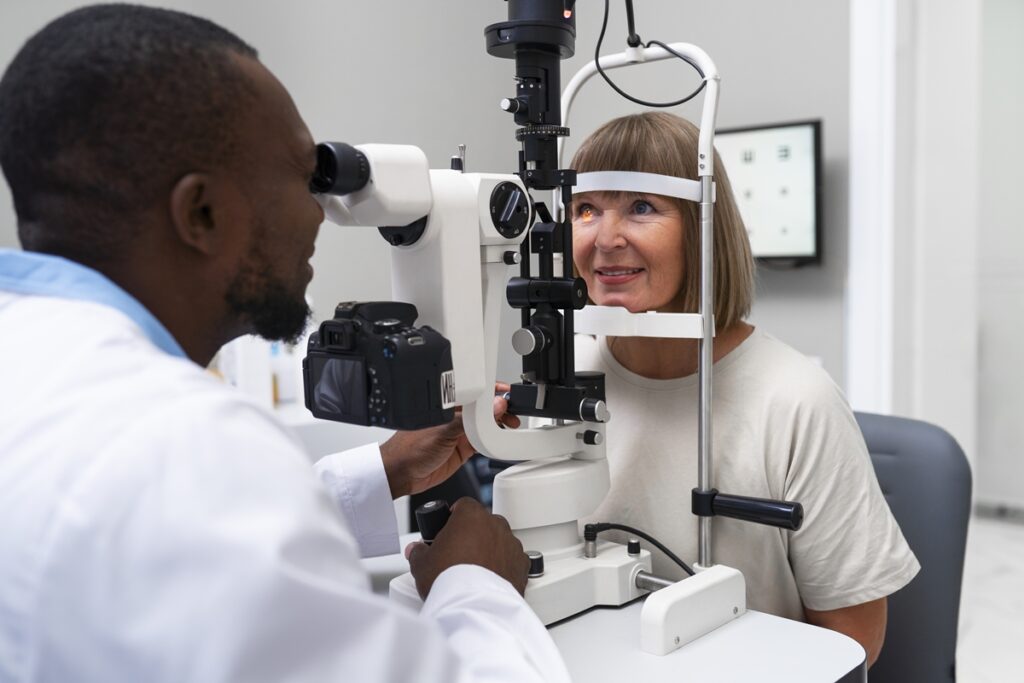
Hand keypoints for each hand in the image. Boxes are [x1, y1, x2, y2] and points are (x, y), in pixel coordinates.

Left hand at [380, 383, 519, 497]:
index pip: (474, 393)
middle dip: (500, 409)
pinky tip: (499, 440)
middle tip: (513, 412)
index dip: (492, 392)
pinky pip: (482, 442)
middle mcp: (454, 418)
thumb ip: (468, 421)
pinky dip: (493, 441)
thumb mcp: (442, 431)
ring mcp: (459, 434)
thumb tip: (491, 408)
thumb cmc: (409, 449)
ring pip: (485, 425)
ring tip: (510, 425)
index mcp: (447, 406)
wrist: (401, 475)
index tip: (507, 393)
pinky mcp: (462, 449)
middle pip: (483, 409)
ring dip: (498, 425)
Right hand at [406, 497, 528, 597]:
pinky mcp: (522, 565)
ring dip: (489, 550)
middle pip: (483, 522)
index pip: (463, 505)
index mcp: (471, 516)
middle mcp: (495, 525)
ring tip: (474, 570)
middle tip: (458, 553)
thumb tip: (416, 550)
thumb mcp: (422, 563)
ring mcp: (511, 544)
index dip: (453, 517)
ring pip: (499, 540)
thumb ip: (418, 551)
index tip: (448, 531)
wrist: (473, 607)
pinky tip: (489, 579)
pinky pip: (512, 560)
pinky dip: (503, 566)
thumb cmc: (450, 580)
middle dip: (472, 534)